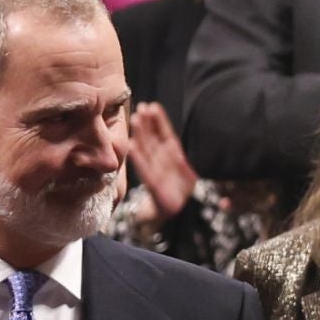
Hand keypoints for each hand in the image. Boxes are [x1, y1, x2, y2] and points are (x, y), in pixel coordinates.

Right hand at [127, 101, 199, 219]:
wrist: (174, 212)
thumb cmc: (180, 189)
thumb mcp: (188, 172)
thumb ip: (184, 161)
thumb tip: (185, 149)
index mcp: (172, 156)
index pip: (165, 134)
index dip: (159, 121)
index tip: (152, 106)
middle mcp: (162, 161)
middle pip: (153, 139)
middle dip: (147, 124)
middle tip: (140, 108)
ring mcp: (156, 172)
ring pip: (146, 150)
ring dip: (140, 135)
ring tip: (135, 120)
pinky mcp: (153, 185)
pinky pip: (145, 170)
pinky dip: (138, 158)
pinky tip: (132, 146)